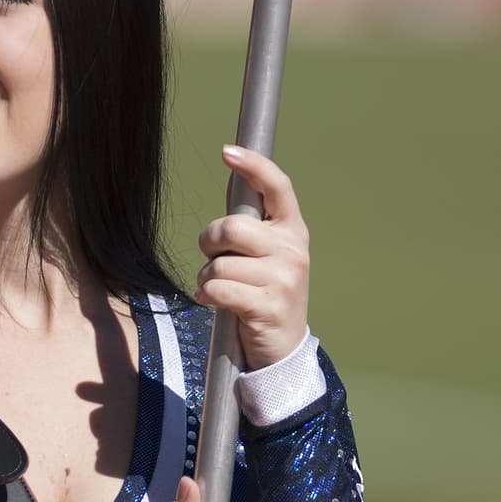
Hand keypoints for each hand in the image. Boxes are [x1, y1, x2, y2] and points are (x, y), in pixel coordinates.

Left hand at [192, 145, 310, 368]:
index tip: (228, 151)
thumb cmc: (265, 294)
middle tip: (212, 256)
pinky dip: (207, 296)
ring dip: (207, 277)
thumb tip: (234, 173)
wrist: (283, 349)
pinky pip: (220, 289)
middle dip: (210, 241)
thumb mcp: (267, 255)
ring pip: (221, 264)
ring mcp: (283, 279)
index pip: (277, 187)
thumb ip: (251, 223)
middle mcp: (293, 250)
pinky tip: (213, 302)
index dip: (253, 166)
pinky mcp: (268, 306)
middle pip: (233, 227)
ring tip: (218, 289)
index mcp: (293, 231)